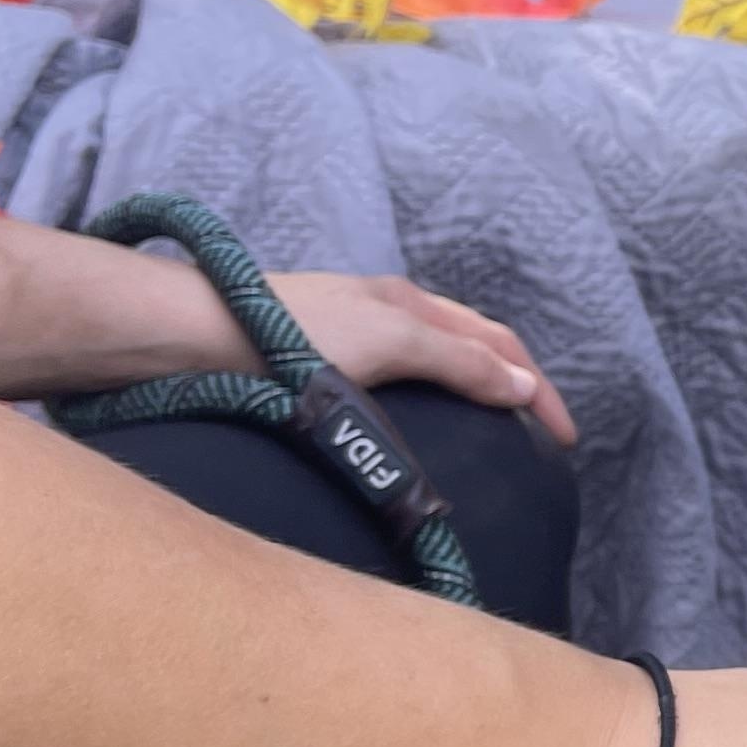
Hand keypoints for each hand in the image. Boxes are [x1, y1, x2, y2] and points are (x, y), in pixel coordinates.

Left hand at [267, 272, 577, 445]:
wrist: (182, 337)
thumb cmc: (288, 333)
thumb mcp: (390, 339)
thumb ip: (458, 361)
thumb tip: (521, 385)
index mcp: (407, 302)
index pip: (496, 340)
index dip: (536, 385)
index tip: (563, 441)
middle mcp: (379, 313)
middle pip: (466, 349)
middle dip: (508, 386)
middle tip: (532, 441)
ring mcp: (343, 339)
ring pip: (424, 369)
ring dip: (462, 399)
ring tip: (480, 445)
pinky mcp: (306, 368)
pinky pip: (385, 390)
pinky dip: (418, 412)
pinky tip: (404, 438)